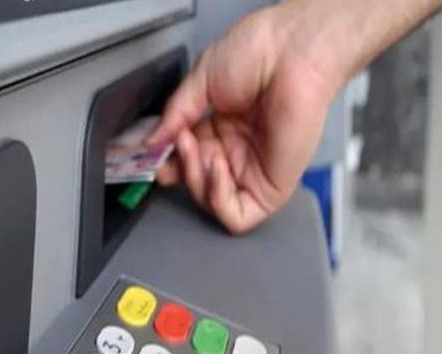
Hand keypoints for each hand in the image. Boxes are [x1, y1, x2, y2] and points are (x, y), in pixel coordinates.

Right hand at [147, 4, 336, 233]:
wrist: (291, 50)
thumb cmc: (260, 52)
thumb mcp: (200, 80)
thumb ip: (174, 115)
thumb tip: (150, 142)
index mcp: (221, 127)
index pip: (186, 159)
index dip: (167, 160)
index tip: (150, 153)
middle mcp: (237, 151)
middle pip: (194, 183)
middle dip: (179, 167)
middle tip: (174, 144)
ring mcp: (254, 169)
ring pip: (211, 203)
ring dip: (195, 180)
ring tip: (196, 149)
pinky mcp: (272, 186)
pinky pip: (238, 216)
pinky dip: (218, 199)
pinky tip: (215, 167)